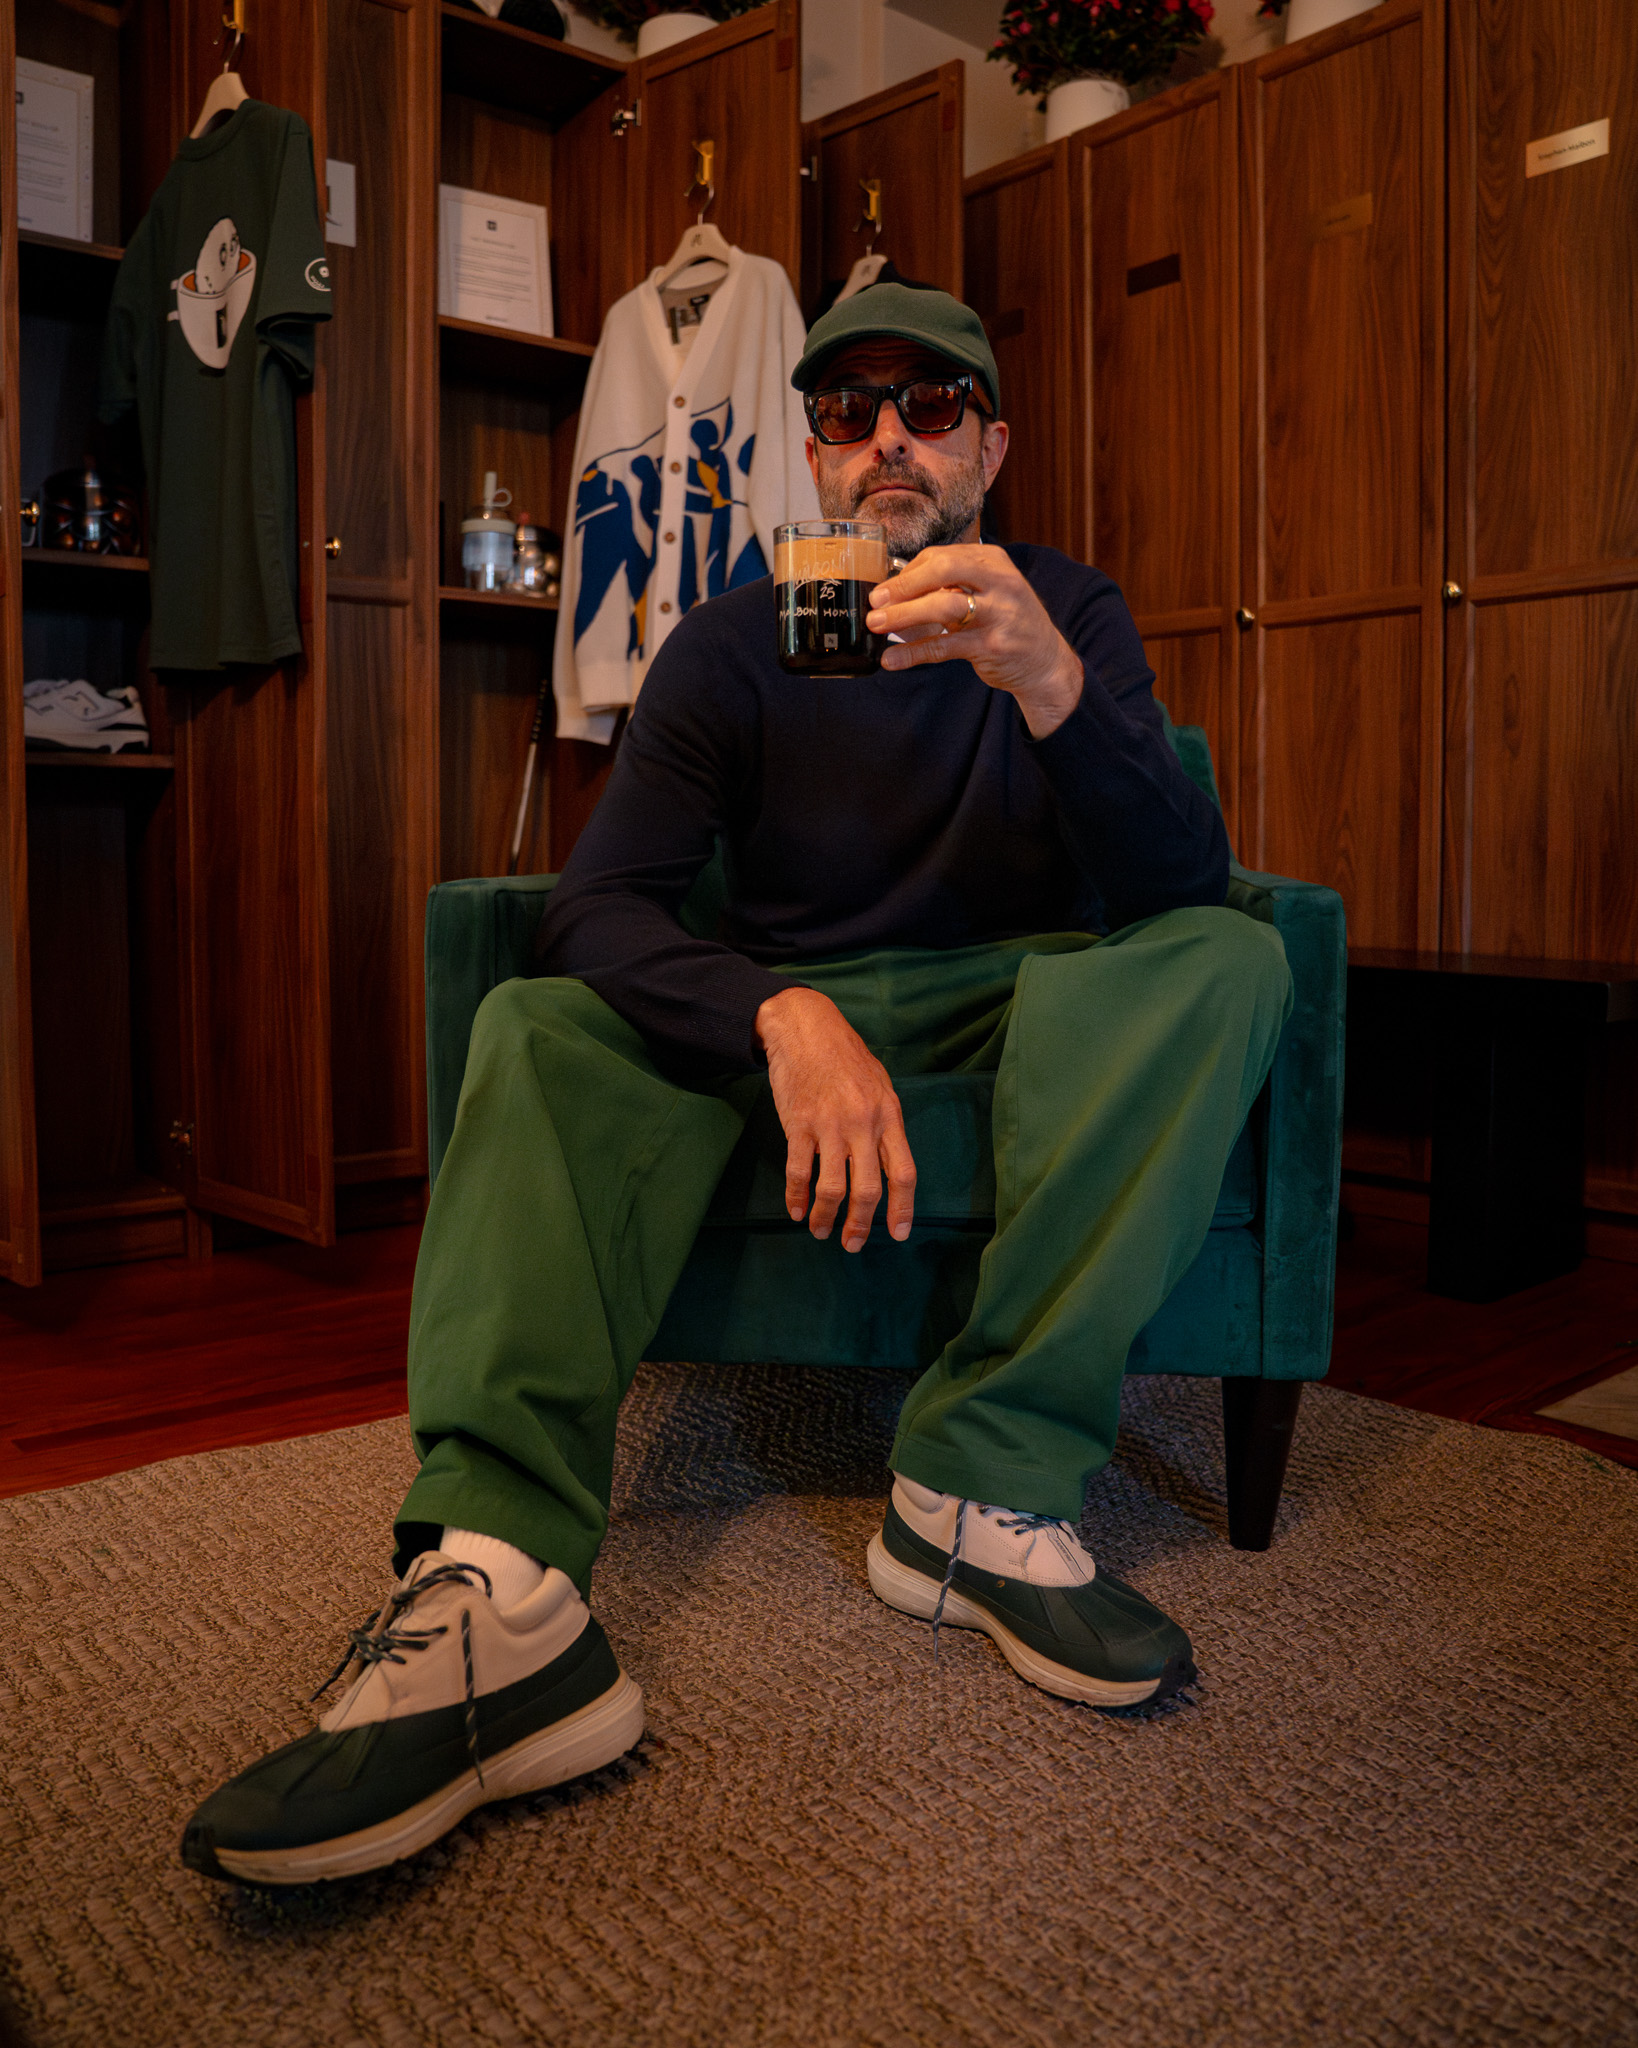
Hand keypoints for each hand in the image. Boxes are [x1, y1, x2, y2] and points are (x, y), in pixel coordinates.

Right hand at [754, 986, 915, 1251]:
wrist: (805, 1027)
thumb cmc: (845, 1056)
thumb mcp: (879, 1085)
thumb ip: (884, 1124)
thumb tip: (888, 1165)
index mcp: (889, 1115)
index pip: (903, 1172)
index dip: (902, 1208)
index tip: (898, 1234)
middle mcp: (863, 1123)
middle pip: (868, 1188)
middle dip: (861, 1224)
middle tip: (853, 1245)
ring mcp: (829, 1124)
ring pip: (832, 1187)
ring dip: (825, 1217)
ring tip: (819, 1231)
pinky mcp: (798, 1123)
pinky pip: (798, 1171)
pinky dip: (796, 1197)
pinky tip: (795, 1211)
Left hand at [865, 544, 1083, 737]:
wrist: (1045, 661)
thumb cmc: (1007, 622)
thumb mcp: (987, 592)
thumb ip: (951, 586)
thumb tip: (896, 589)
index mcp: (993, 561)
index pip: (941, 556)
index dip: (907, 572)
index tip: (884, 588)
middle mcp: (999, 582)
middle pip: (943, 570)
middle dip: (904, 585)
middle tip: (876, 601)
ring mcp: (998, 613)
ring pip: (943, 607)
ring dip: (904, 615)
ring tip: (876, 624)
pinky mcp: (992, 646)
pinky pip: (944, 647)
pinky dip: (914, 653)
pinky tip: (892, 659)